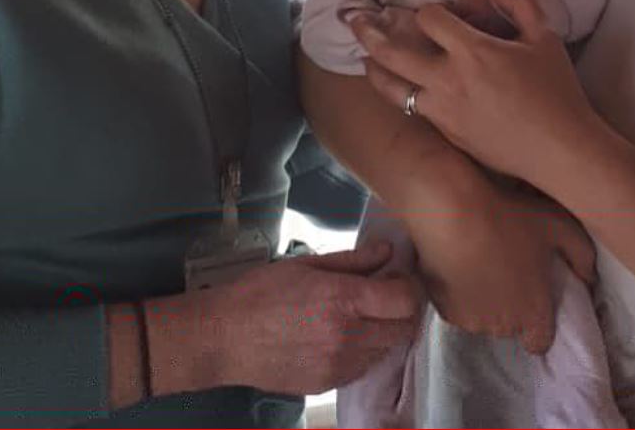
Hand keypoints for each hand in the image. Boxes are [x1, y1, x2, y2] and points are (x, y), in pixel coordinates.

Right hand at [205, 241, 422, 394]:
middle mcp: (348, 336)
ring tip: (360, 315)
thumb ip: (353, 260)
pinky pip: (364, 367)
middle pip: (404, 329)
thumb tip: (387, 251)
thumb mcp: (306, 264)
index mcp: (343, 300)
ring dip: (384, 332)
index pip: (405, 300)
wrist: (225, 337)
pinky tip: (342, 335)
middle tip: (385, 295)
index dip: (408, 286)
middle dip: (401, 310)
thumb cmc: (261, 293)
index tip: (397, 278)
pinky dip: (364, 351)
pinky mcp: (330, 383)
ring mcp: (340, 365)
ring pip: (387, 350)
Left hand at [355, 0, 602, 193]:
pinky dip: (403, 95)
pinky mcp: (447, 134)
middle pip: (391, 52)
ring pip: (392, 88)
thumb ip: (519, 3)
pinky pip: (415, 110)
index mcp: (471, 52)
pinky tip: (401, 88)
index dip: (429, 10)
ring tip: (365, 59)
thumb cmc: (556, 92)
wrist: (559, 151)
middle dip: (368, 33)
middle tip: (353, 21)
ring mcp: (443, 111)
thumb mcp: (544, 38)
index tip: (437, 13)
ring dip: (375, 70)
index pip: (428, 19)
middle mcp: (448, 81)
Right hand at [408, 175, 594, 353]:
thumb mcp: (558, 225)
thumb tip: (589, 277)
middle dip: (509, 305)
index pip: (539, 342)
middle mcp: (503, 325)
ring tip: (478, 264)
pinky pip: (455, 307)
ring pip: (480, 317)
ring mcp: (470, 320)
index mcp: (533, 312)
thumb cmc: (508, 218)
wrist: (451, 211)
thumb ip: (582, 255)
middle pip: (509, 326)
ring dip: (482, 300)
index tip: (531, 301)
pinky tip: (457, 265)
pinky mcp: (443, 309)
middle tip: (504, 269)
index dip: (537, 325)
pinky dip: (456, 293)